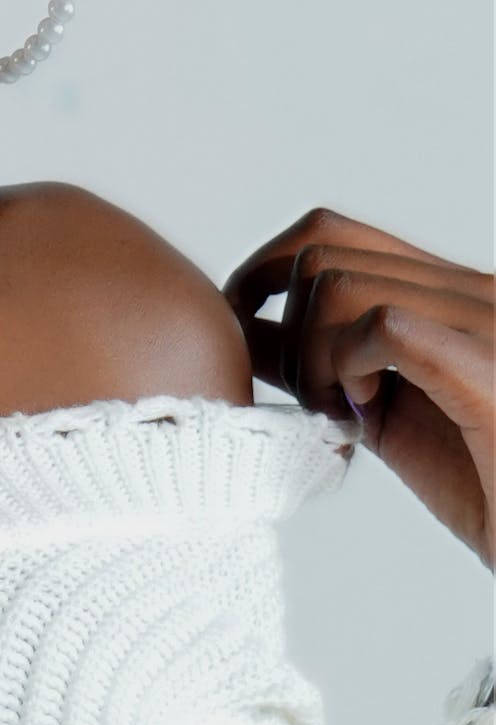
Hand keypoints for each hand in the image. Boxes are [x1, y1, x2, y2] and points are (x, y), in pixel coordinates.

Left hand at [221, 208, 493, 567]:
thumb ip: (330, 367)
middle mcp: (477, 291)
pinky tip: (369, 414)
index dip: (269, 274)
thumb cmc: (486, 491)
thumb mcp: (389, 416)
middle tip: (316, 401)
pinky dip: (348, 368)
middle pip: (322, 250)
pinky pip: (382, 325)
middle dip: (287, 327)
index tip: (254, 335)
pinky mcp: (489, 366)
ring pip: (338, 284)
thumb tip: (252, 332)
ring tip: (345, 415)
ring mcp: (489, 321)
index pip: (335, 233)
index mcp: (454, 294)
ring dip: (313, 356)